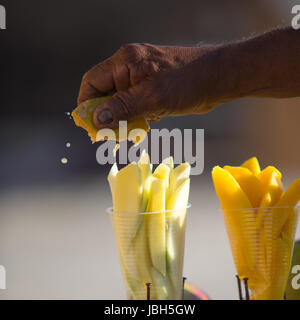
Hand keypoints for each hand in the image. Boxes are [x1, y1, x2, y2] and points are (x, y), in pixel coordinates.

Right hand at [77, 43, 221, 128]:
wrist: (218, 79)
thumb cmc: (188, 82)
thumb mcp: (153, 97)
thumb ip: (123, 107)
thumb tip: (96, 120)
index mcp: (125, 62)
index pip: (92, 81)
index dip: (86, 103)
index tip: (88, 125)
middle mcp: (130, 68)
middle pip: (104, 93)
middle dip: (104, 116)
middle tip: (106, 137)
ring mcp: (141, 79)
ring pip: (120, 102)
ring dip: (120, 120)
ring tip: (124, 136)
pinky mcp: (152, 90)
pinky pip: (134, 105)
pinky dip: (134, 119)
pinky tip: (141, 129)